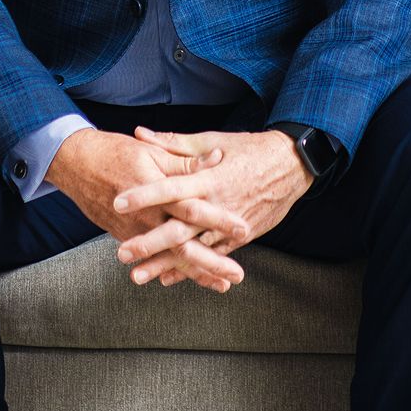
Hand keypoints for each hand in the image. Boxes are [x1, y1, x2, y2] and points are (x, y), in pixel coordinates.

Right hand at [45, 126, 252, 291]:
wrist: (76, 164)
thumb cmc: (116, 152)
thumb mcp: (153, 152)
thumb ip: (185, 161)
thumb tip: (216, 158)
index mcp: (158, 190)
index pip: (193, 207)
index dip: (218, 218)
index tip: (243, 229)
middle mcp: (148, 216)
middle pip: (184, 244)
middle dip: (212, 262)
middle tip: (237, 275)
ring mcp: (136, 231)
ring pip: (170, 258)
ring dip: (196, 273)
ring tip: (221, 285)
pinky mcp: (126, 237)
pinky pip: (153, 258)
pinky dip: (171, 271)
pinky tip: (188, 280)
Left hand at [113, 127, 312, 286]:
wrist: (292, 166)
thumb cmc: (248, 149)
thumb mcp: (212, 140)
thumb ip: (173, 142)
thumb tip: (139, 133)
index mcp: (209, 178)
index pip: (171, 188)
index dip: (144, 195)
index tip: (118, 202)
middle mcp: (218, 205)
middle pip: (180, 228)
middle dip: (150, 243)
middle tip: (122, 253)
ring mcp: (229, 225)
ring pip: (194, 249)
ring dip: (166, 263)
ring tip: (138, 275)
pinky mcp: (241, 238)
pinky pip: (212, 257)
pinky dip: (191, 269)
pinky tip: (168, 278)